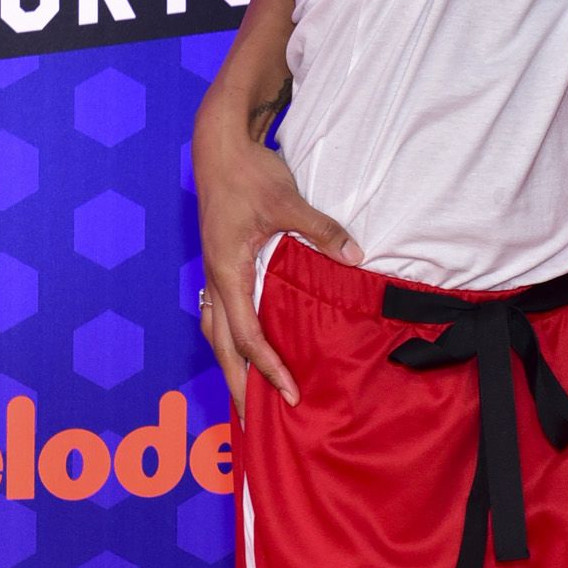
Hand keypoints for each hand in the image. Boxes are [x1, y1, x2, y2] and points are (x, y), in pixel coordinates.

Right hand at [194, 122, 358, 419]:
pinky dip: (230, 339)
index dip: (268, 369)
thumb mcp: (287, 201)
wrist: (218, 145)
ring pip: (214, 332)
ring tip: (246, 395)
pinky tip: (246, 348)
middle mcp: (215, 279)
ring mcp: (213, 272)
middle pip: (222, 346)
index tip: (289, 395)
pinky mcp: (218, 263)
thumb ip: (320, 231)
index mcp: (228, 273)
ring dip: (230, 365)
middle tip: (254, 422)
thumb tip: (354, 256)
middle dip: (239, 385)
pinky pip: (219, 313)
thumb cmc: (248, 174)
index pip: (248, 336)